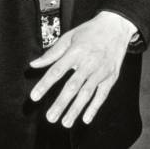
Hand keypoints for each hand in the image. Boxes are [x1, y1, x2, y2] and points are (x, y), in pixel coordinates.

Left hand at [29, 12, 136, 127]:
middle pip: (72, 86)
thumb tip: (34, 64)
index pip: (57, 70)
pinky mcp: (111, 76)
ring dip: (75, 109)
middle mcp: (89, 62)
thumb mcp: (69, 37)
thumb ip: (51, 53)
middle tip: (50, 117)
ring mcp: (101, 70)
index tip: (34, 96)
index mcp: (76, 51)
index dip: (45, 84)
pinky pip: (102, 95)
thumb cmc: (89, 32)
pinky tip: (85, 118)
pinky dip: (94, 107)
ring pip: (87, 93)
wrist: (115, 26)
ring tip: (65, 122)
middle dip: (61, 103)